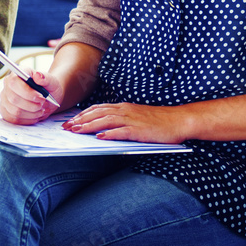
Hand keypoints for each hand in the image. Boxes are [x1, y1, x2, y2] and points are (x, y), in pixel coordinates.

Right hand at [0, 68, 63, 125]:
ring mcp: (5, 99)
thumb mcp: (51, 81)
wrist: (48, 97)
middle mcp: (7, 86)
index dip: (27, 92)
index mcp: (16, 74)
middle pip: (14, 99)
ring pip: (15, 111)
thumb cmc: (48, 87)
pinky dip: (28, 120)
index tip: (41, 97)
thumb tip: (38, 75)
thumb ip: (45, 77)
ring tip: (41, 109)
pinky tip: (35, 115)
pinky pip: (14, 119)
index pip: (14, 82)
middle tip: (43, 104)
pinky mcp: (6, 112)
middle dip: (32, 105)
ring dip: (32, 113)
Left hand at [64, 102, 188, 142]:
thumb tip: (104, 130)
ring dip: (89, 126)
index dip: (83, 114)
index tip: (71, 120)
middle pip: (98, 113)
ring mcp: (133, 120)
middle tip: (66, 127)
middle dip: (80, 119)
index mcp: (124, 107)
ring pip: (106, 120)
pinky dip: (110, 134)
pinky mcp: (140, 130)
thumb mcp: (136, 118)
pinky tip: (100, 138)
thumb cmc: (158, 121)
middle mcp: (125, 110)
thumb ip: (121, 121)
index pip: (98, 108)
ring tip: (76, 131)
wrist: (178, 120)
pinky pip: (122, 131)